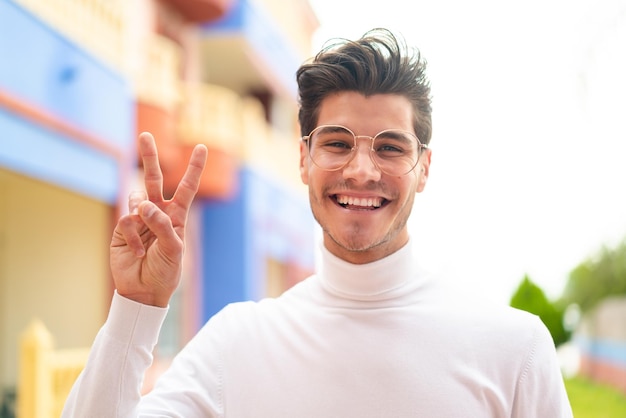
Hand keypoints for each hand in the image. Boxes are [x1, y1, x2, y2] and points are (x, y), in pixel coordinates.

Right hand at [110, 132, 207, 306]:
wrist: (143, 290)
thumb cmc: (166, 271)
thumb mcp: (174, 250)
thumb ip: (162, 225)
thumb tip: (144, 203)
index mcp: (177, 216)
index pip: (187, 187)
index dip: (194, 167)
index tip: (201, 147)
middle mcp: (158, 212)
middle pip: (154, 179)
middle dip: (149, 157)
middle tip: (145, 135)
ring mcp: (139, 219)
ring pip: (137, 197)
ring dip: (142, 213)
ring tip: (147, 240)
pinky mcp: (122, 228)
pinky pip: (127, 219)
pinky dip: (132, 235)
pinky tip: (137, 251)